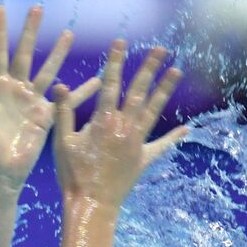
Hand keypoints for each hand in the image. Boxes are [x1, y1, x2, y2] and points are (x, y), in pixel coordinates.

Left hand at [0, 5, 73, 189]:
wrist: (0, 172)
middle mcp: (14, 90)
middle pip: (25, 54)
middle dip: (31, 32)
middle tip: (38, 8)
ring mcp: (31, 101)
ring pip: (47, 71)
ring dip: (58, 53)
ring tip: (69, 33)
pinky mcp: (45, 116)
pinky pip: (66, 100)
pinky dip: (81, 91)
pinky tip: (96, 80)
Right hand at [51, 41, 187, 206]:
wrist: (91, 203)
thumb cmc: (72, 174)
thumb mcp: (62, 142)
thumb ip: (64, 112)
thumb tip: (60, 85)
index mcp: (103, 121)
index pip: (111, 84)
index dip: (116, 62)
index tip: (121, 42)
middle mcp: (123, 127)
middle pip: (139, 91)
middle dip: (149, 68)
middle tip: (161, 49)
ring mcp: (136, 143)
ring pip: (153, 110)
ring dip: (165, 89)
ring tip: (177, 70)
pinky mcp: (143, 159)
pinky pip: (161, 146)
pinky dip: (173, 137)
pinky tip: (186, 129)